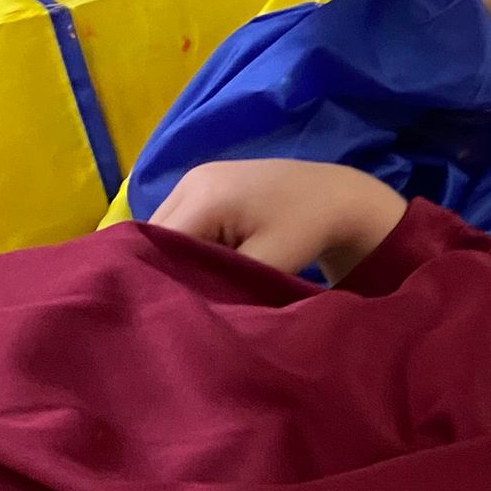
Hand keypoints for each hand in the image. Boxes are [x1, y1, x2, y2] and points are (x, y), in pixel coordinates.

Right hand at [147, 158, 407, 283]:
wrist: (336, 196)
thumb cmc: (307, 231)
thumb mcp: (267, 264)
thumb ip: (219, 282)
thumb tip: (181, 304)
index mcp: (204, 197)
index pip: (156, 245)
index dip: (158, 280)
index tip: (167, 313)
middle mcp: (191, 180)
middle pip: (154, 235)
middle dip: (162, 270)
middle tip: (177, 305)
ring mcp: (196, 178)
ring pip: (163, 228)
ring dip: (174, 257)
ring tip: (192, 287)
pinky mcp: (204, 183)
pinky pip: (179, 220)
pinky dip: (185, 244)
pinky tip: (202, 266)